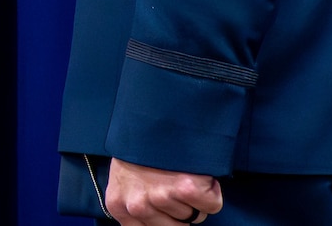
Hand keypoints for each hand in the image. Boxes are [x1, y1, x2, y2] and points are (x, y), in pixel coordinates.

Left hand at [104, 158, 222, 225]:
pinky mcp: (183, 188)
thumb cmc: (141, 148)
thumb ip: (138, 206)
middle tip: (176, 185)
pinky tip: (197, 173)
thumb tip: (163, 221)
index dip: (168, 220)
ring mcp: (159, 197)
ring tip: (182, 173)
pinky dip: (212, 190)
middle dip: (182, 211)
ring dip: (195, 199)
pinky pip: (210, 205)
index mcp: (119, 207)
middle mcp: (137, 206)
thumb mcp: (126, 180)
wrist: (151, 116)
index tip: (172, 211)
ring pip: (193, 216)